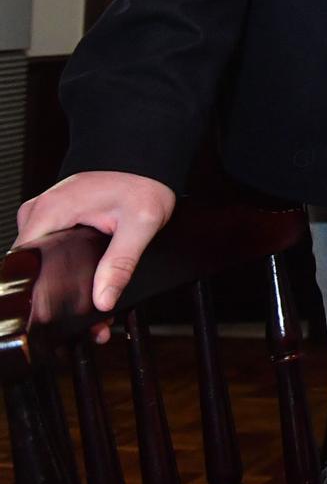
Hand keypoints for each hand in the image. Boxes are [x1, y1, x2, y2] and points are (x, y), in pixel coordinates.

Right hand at [17, 171, 176, 338]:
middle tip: (87, 325)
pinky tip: (84, 288)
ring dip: (60, 285)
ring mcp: (43, 215)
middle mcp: (38, 212)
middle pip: (32, 266)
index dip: (39, 295)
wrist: (145, 158)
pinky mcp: (52, 218)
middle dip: (55, 299)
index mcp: (50, 212)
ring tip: (91, 314)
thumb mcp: (140, 224)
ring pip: (40, 259)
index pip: (24, 263)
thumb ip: (120, 262)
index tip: (57, 318)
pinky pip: (49, 247)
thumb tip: (103, 299)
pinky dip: (63, 267)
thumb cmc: (142, 183)